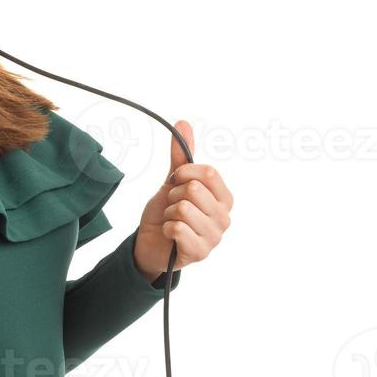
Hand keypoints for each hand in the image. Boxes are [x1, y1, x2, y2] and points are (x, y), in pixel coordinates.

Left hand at [133, 120, 232, 277]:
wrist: (151, 242)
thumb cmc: (167, 212)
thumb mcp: (173, 181)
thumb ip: (181, 156)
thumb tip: (183, 123)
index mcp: (224, 198)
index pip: (209, 173)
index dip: (185, 172)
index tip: (175, 179)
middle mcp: (224, 217)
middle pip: (194, 190)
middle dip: (173, 195)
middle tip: (172, 205)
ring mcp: (215, 237)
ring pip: (183, 209)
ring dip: (168, 212)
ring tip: (171, 220)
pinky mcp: (200, 253)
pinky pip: (177, 228)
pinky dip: (166, 228)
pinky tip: (170, 234)